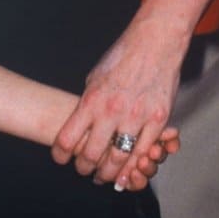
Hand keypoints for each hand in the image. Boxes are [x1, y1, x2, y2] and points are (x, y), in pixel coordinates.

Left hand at [52, 18, 186, 190]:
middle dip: (84, 168)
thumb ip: (89, 103)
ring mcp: (136, 117)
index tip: (60, 158)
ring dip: (109, 173)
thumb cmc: (122, 57)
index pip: (67, 138)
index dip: (60, 154)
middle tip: (84, 171)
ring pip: (119, 158)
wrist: (155, 42)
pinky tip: (128, 170)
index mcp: (91, 100)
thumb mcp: (95, 77)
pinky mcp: (158, 120)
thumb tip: (82, 124)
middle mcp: (111, 111)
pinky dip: (135, 164)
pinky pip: (144, 151)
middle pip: (91, 155)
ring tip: (104, 175)